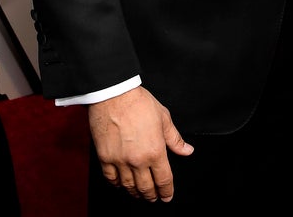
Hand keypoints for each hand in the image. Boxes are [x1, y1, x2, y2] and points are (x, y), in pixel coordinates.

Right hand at [88, 86, 192, 202]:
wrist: (114, 95)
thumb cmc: (139, 103)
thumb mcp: (164, 118)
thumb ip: (175, 138)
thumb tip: (187, 150)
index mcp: (155, 151)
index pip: (164, 180)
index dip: (167, 191)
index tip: (167, 196)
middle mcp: (138, 160)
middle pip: (146, 188)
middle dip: (152, 196)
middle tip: (154, 197)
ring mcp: (120, 161)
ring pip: (129, 187)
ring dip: (135, 193)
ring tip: (139, 194)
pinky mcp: (105, 158)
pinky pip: (111, 179)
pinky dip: (117, 185)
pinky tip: (121, 184)